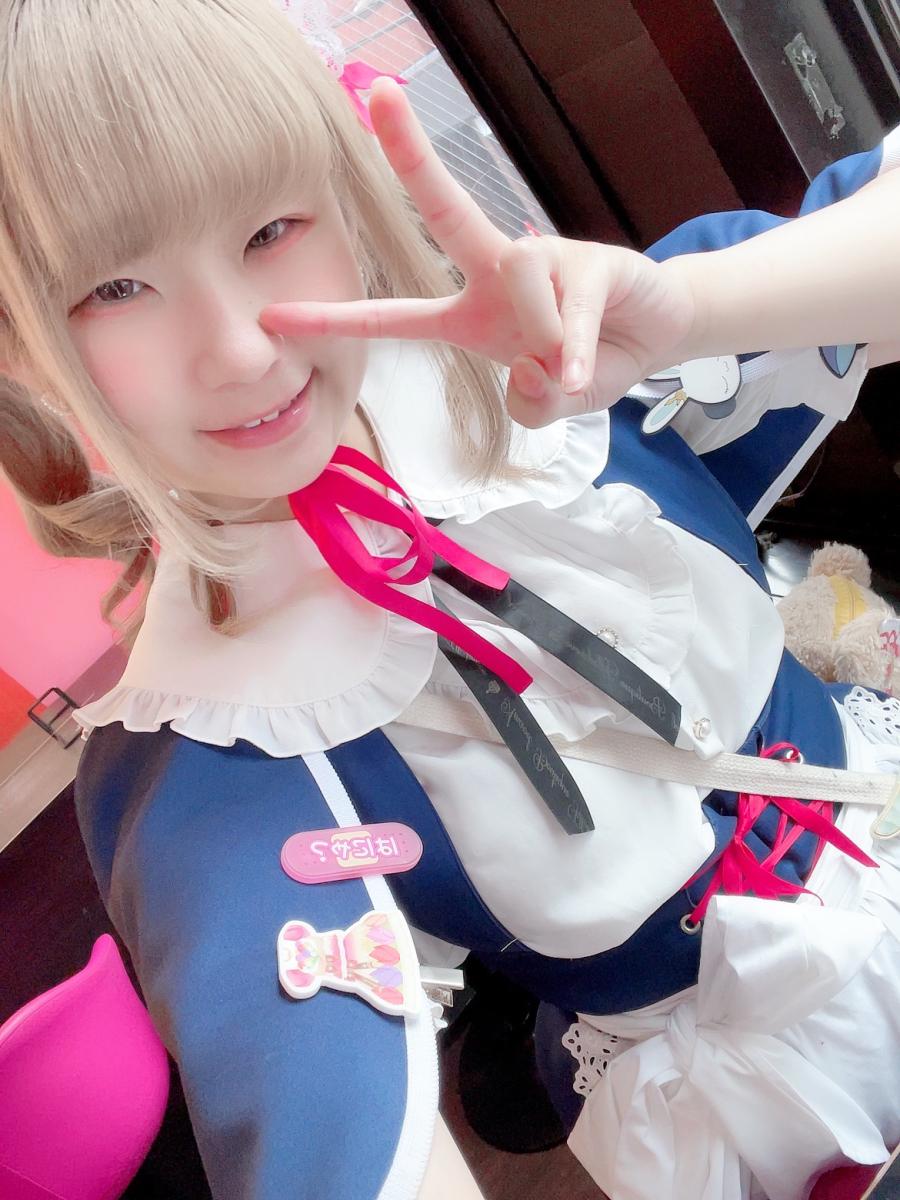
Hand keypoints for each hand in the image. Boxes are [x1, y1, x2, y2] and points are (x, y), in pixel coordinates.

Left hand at [260, 77, 697, 426]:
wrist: (656, 340)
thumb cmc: (587, 363)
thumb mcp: (552, 404)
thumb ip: (532, 406)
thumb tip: (529, 371)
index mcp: (468, 315)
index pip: (393, 319)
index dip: (335, 319)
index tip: (276, 313)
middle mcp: (497, 273)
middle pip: (447, 210)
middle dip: (413, 154)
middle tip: (380, 95)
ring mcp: (543, 260)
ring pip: (516, 285)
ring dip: (542, 343)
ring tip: (572, 363)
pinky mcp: (591, 262)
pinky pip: (564, 312)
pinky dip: (571, 351)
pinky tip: (579, 369)